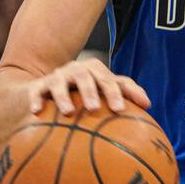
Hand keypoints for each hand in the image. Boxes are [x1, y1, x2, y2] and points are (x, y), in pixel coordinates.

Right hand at [28, 58, 150, 115]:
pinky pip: (36, 92)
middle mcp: (76, 71)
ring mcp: (56, 77)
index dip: (117, 92)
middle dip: (91, 90)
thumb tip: (149, 105)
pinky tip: (37, 112)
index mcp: (96, 73)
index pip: (110, 80)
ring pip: (60, 82)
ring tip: (68, 112)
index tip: (120, 110)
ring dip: (64, 96)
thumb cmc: (84, 93)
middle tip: (95, 108)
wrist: (48, 89)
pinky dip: (36, 100)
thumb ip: (126, 94)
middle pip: (85, 76)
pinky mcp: (38, 87)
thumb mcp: (104, 92)